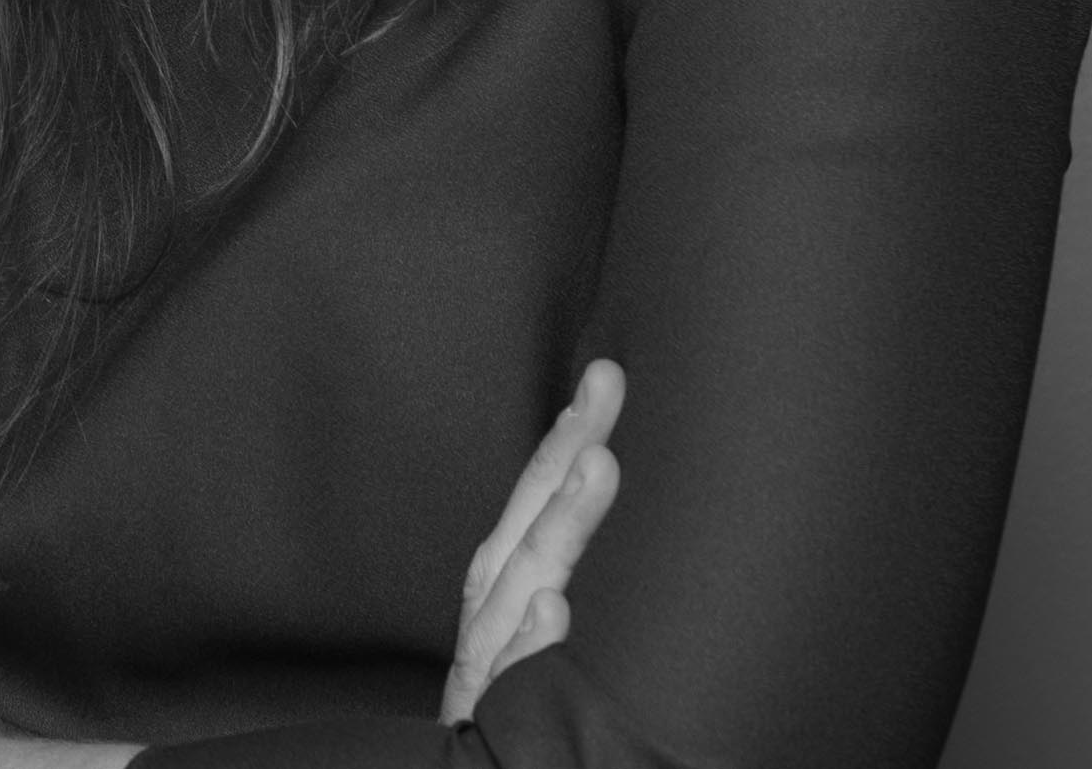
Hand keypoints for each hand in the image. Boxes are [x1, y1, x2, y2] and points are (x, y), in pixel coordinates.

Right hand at [440, 358, 624, 723]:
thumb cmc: (509, 691)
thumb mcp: (529, 617)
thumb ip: (555, 558)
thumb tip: (602, 477)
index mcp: (506, 575)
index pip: (540, 491)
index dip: (571, 432)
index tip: (606, 376)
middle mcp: (492, 604)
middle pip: (532, 518)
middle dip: (567, 451)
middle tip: (605, 391)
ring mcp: (488, 659)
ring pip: (521, 584)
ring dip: (559, 526)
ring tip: (598, 469)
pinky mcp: (486, 715)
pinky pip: (511, 679)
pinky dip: (528, 644)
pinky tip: (551, 609)